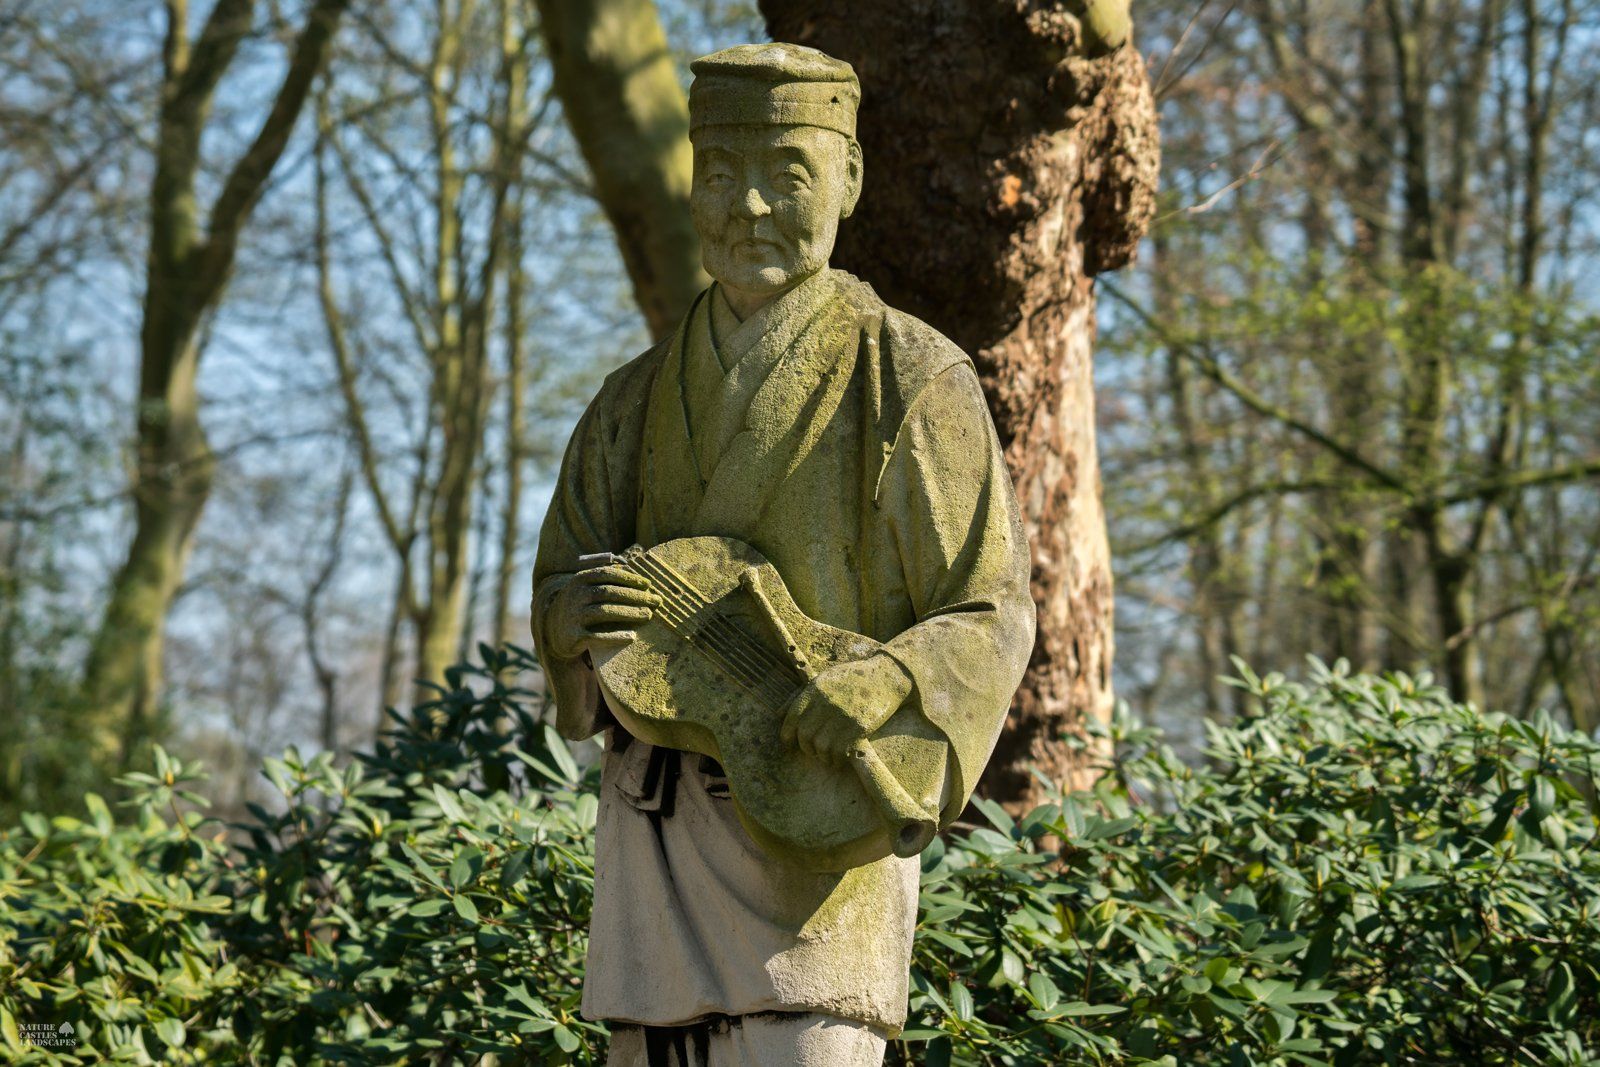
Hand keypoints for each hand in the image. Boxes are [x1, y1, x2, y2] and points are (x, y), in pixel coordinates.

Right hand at [544, 564, 659, 660]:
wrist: (554, 630)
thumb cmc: (579, 604)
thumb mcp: (585, 584)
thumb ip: (603, 572)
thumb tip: (629, 560)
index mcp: (580, 579)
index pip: (607, 574)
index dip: (629, 578)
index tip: (648, 584)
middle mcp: (575, 595)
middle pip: (609, 592)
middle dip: (635, 596)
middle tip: (656, 601)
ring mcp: (573, 615)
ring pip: (605, 612)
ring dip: (630, 613)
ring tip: (648, 615)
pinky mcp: (573, 635)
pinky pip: (597, 636)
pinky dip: (615, 636)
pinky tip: (631, 636)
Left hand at [780, 655, 912, 765]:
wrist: (886, 676)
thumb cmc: (852, 678)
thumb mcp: (824, 679)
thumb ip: (801, 696)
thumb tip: (777, 714)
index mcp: (814, 690)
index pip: (791, 719)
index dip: (787, 736)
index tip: (790, 745)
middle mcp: (825, 703)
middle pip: (805, 735)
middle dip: (806, 748)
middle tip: (813, 751)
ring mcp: (842, 715)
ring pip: (821, 746)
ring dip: (822, 756)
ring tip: (827, 756)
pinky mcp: (858, 726)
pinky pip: (840, 751)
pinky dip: (837, 759)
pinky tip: (839, 759)